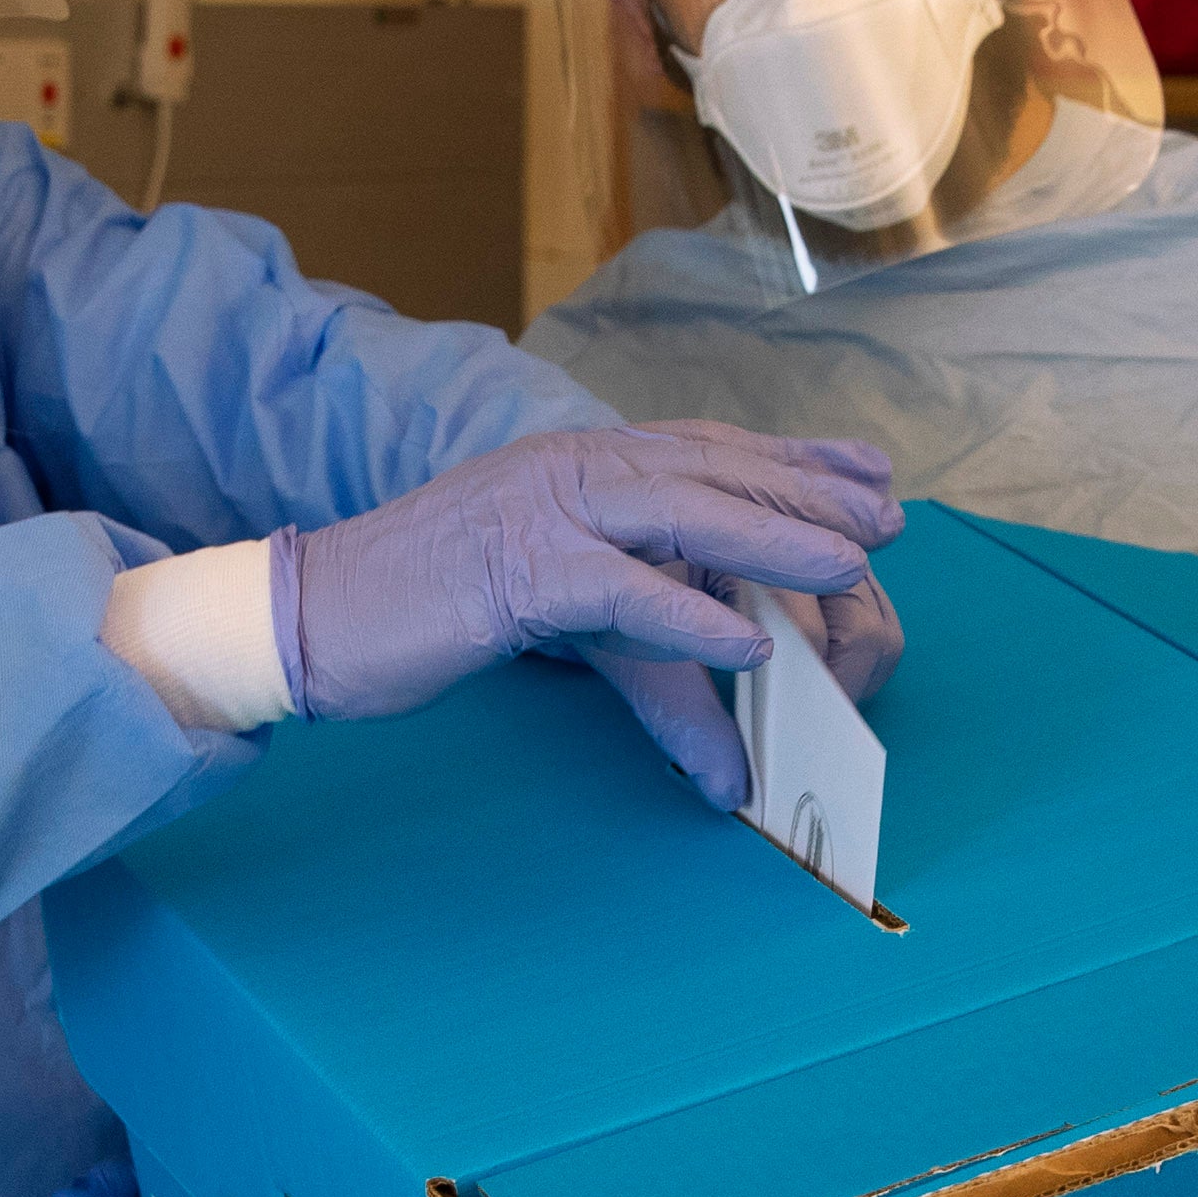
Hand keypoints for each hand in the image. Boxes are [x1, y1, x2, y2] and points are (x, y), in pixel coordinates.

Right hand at [278, 426, 901, 806]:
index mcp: (573, 462)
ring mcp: (539, 510)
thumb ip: (638, 655)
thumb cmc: (422, 608)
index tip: (867, 474)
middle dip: (805, 493)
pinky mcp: (512, 570)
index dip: (791, 459)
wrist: (311, 611)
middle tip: (885, 518)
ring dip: (772, 539)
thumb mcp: (548, 612)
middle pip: (710, 469)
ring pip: (679, 511)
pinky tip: (747, 641)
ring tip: (847, 566)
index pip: (703, 448)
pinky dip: (686, 613)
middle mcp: (565, 467)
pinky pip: (617, 589)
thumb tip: (719, 748)